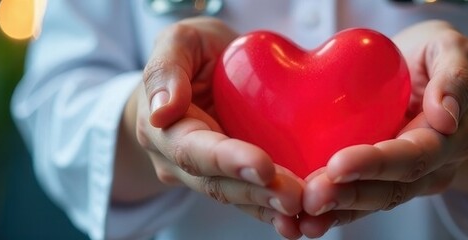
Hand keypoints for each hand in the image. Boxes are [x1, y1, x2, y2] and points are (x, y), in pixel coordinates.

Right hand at [128, 17, 303, 238]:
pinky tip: (304, 219)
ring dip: (269, 207)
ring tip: (305, 209)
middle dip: (257, 192)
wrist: (201, 73)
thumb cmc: (192, 52)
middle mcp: (179, 161)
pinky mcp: (233, 181)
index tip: (263, 167)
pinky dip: (275, 211)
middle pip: (217, 183)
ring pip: (236, 198)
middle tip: (295, 197)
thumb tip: (163, 110)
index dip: (228, 161)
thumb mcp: (179, 40)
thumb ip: (166, 68)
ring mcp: (206, 175)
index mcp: (164, 128)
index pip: (193, 150)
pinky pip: (252, 200)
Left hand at [299, 20, 467, 236]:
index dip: (377, 163)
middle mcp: (433, 167)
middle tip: (312, 195)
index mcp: (452, 138)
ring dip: (338, 211)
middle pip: (393, 188)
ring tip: (303, 213)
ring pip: (374, 201)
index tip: (338, 164)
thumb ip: (455, 75)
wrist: (426, 73)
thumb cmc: (435, 55)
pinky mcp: (383, 182)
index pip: (414, 156)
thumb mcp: (451, 47)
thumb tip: (446, 116)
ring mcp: (409, 180)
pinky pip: (360, 203)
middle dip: (351, 195)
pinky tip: (304, 220)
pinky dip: (333, 214)